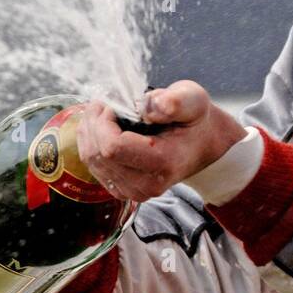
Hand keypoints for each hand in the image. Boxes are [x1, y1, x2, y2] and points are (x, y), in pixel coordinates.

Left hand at [77, 80, 245, 202]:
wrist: (202, 146)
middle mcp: (147, 184)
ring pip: (91, 161)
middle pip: (98, 155)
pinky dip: (92, 144)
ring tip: (104, 113)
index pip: (112, 147)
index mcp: (164, 163)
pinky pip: (94, 167)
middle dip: (94, 124)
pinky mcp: (123, 190)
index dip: (103, 122)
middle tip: (104, 103)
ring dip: (90, 133)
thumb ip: (175, 101)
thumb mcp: (193, 101)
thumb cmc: (195, 122)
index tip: (112, 104)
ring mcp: (134, 191)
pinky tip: (103, 129)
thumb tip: (150, 107)